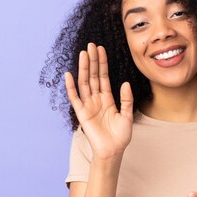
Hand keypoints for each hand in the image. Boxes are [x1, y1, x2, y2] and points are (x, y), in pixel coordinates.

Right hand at [65, 42, 133, 158]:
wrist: (113, 151)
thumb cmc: (120, 136)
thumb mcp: (127, 115)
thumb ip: (126, 100)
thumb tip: (124, 83)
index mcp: (107, 99)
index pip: (103, 76)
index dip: (102, 63)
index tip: (100, 49)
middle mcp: (96, 99)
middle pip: (93, 76)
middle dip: (92, 61)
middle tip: (91, 45)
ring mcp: (88, 105)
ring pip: (85, 83)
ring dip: (83, 69)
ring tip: (83, 54)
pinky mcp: (82, 114)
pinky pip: (75, 98)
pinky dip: (71, 87)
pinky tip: (69, 75)